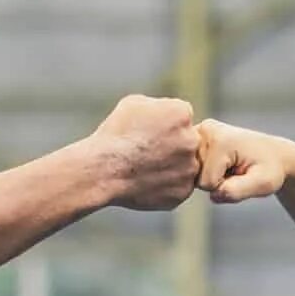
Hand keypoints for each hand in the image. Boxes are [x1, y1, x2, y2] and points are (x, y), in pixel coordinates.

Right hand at [89, 95, 200, 210]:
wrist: (102, 171)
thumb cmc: (114, 136)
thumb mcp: (134, 104)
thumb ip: (160, 106)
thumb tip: (168, 113)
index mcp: (182, 113)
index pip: (182, 118)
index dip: (164, 126)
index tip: (148, 133)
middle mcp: (192, 140)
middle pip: (187, 142)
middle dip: (172, 146)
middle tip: (147, 153)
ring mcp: (189, 168)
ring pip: (185, 166)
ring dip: (170, 167)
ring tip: (144, 168)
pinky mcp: (183, 191)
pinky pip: (178, 187)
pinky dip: (166, 186)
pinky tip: (146, 182)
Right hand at [195, 119, 294, 203]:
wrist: (274, 154)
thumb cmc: (270, 169)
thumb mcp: (262, 184)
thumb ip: (237, 191)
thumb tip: (213, 194)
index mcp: (220, 140)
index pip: (206, 183)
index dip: (223, 187)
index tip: (240, 175)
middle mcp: (205, 130)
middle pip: (195, 177)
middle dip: (214, 181)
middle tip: (235, 170)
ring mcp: (199, 130)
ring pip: (191, 172)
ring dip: (209, 175)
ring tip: (229, 166)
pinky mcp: (196, 134)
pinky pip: (190, 166)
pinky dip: (204, 169)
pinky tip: (220, 163)